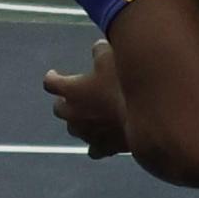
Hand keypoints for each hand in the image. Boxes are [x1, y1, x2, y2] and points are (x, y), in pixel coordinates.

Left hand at [43, 39, 127, 157]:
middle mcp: (73, 114)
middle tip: (72, 97)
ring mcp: (87, 133)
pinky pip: (94, 148)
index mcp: (71, 91)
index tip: (54, 74)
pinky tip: (103, 138)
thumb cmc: (125, 83)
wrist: (148, 117)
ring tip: (89, 115)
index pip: (51, 84)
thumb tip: (97, 48)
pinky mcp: (103, 147)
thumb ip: (99, 50)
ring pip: (74, 129)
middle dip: (64, 102)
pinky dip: (96, 141)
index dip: (52, 77)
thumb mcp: (112, 56)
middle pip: (59, 109)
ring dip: (78, 121)